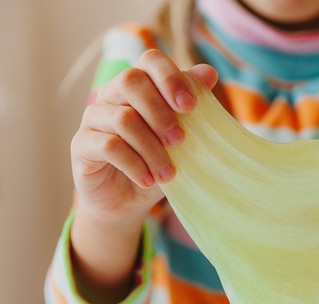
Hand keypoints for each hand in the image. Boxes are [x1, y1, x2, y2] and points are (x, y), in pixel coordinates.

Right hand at [71, 49, 217, 225]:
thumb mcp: (180, 139)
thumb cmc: (156, 163)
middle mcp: (112, 95)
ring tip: (168, 173)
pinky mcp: (82, 144)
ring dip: (152, 149)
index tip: (190, 107)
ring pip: (123, 118)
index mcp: (139, 86)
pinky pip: (108, 146)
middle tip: (180, 142)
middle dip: (160, 112)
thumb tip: (209, 73)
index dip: (171, 78)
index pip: (151, 61)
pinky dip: (135, 165)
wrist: (127, 201)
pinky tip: (149, 180)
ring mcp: (94, 118)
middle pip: (131, 81)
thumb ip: (191, 107)